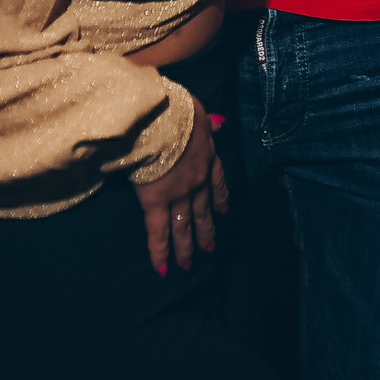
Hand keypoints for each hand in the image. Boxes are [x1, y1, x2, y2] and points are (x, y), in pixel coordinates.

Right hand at [133, 95, 228, 275]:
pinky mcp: (156, 203)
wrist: (161, 120)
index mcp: (208, 157)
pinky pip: (158, 232)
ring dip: (186, 247)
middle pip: (202, 211)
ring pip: (183, 226)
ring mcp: (178, 195)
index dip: (220, 199)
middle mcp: (197, 181)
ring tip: (188, 265)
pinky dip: (160, 252)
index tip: (224, 213)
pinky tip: (163, 269)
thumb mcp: (200, 112)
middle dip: (206, 231)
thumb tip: (220, 123)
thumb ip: (209, 123)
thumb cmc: (177, 110)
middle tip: (210, 249)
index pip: (217, 183)